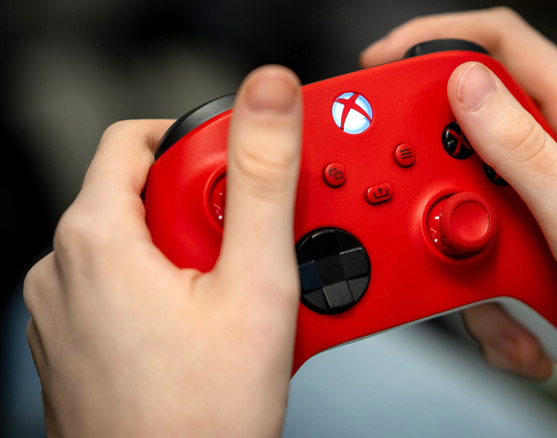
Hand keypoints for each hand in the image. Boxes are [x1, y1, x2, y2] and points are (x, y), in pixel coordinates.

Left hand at [24, 66, 302, 436]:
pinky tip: (210, 331)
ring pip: (142, 244)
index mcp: (95, 238)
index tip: (244, 183)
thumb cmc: (198, 417)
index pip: (139, 138)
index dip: (202, 148)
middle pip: (147, 194)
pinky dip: (173, 292)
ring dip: (197, 256)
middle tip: (253, 259)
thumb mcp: (254, 284)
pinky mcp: (82, 342)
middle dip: (211, 213)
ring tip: (237, 303)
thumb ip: (262, 179)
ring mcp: (69, 311)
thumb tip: (267, 97)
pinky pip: (129, 288)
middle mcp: (65, 269)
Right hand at [362, 8, 556, 436]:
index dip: (438, 42)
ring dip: (468, 261)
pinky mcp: (537, 251)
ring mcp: (548, 207)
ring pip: (466, 208)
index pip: (504, 46)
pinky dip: (488, 300)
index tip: (383, 67)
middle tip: (433, 219)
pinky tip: (526, 324)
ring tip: (509, 301)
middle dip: (440, 183)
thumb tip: (464, 87)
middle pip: (471, 133)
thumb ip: (521, 151)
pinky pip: (480, 258)